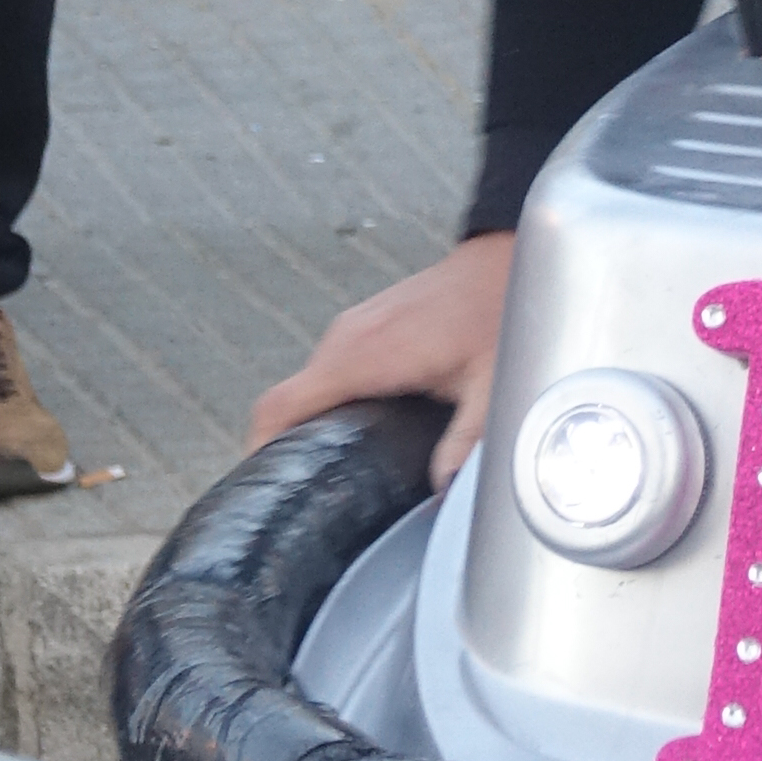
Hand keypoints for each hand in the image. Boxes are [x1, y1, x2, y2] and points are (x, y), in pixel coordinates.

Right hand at [248, 232, 515, 490]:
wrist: (504, 261)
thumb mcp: (492, 387)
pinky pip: (327, 372)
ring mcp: (351, 329)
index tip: (257, 490)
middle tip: (300, 498)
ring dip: (308, 425)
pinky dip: (327, 404)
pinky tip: (357, 433)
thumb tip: (442, 491)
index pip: (279, 406)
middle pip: (287, 404)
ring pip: (308, 387)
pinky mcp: (363, 327)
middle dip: (284, 449)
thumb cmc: (497, 316)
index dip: (258, 451)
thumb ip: (465, 441)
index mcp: (362, 356)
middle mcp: (345, 339)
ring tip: (327, 472)